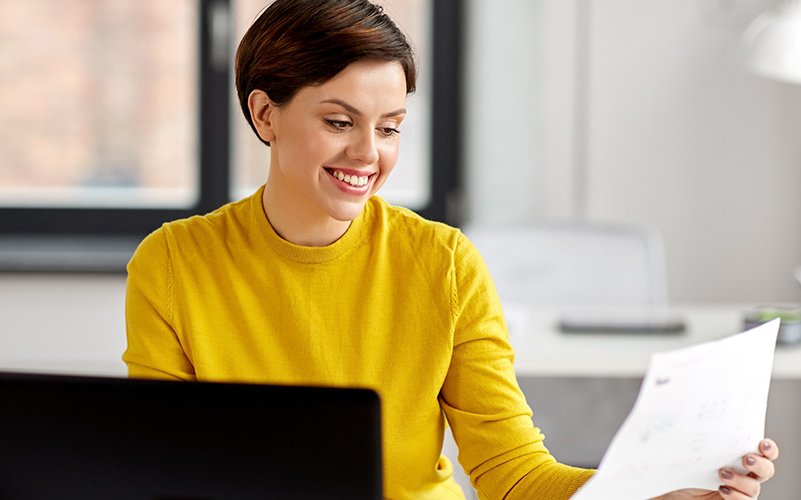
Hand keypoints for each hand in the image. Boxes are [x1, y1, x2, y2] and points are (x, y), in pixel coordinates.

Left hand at [653, 439, 778, 499]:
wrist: (673, 490)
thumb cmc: (681, 466)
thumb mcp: (688, 447)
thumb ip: (695, 434)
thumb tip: (687, 410)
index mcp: (738, 453)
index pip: (764, 451)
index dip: (768, 448)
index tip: (762, 443)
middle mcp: (744, 472)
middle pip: (766, 469)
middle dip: (760, 463)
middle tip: (746, 458)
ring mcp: (740, 489)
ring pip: (754, 487)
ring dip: (741, 480)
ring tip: (722, 474)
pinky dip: (737, 496)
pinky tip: (723, 490)